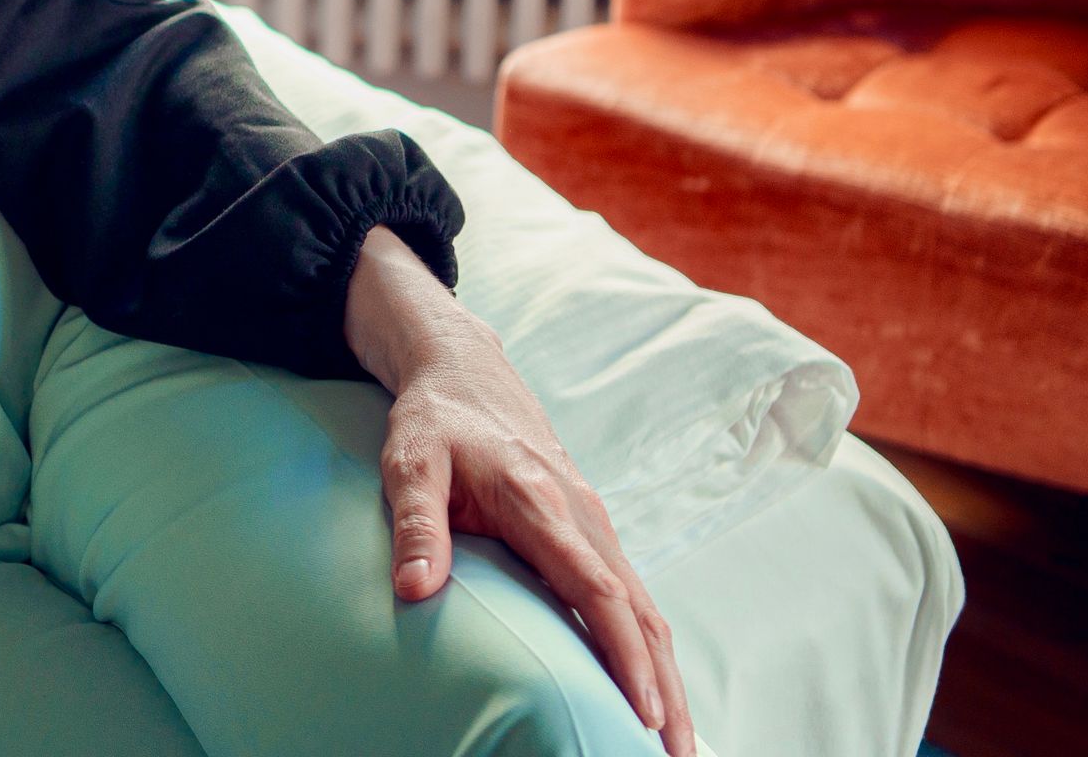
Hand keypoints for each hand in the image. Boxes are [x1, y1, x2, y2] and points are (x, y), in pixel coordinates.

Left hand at [341, 225, 696, 754]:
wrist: (463, 368)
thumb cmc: (434, 420)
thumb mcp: (409, 461)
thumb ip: (415, 524)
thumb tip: (415, 589)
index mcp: (542, 503)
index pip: (595, 589)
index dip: (621, 651)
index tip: (640, 708)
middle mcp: (583, 516)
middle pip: (638, 612)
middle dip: (662, 687)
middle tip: (677, 755)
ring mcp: (594, 522)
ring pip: (644, 609)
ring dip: (664, 676)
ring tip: (676, 742)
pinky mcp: (592, 531)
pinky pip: (631, 597)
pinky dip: (649, 647)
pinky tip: (653, 688)